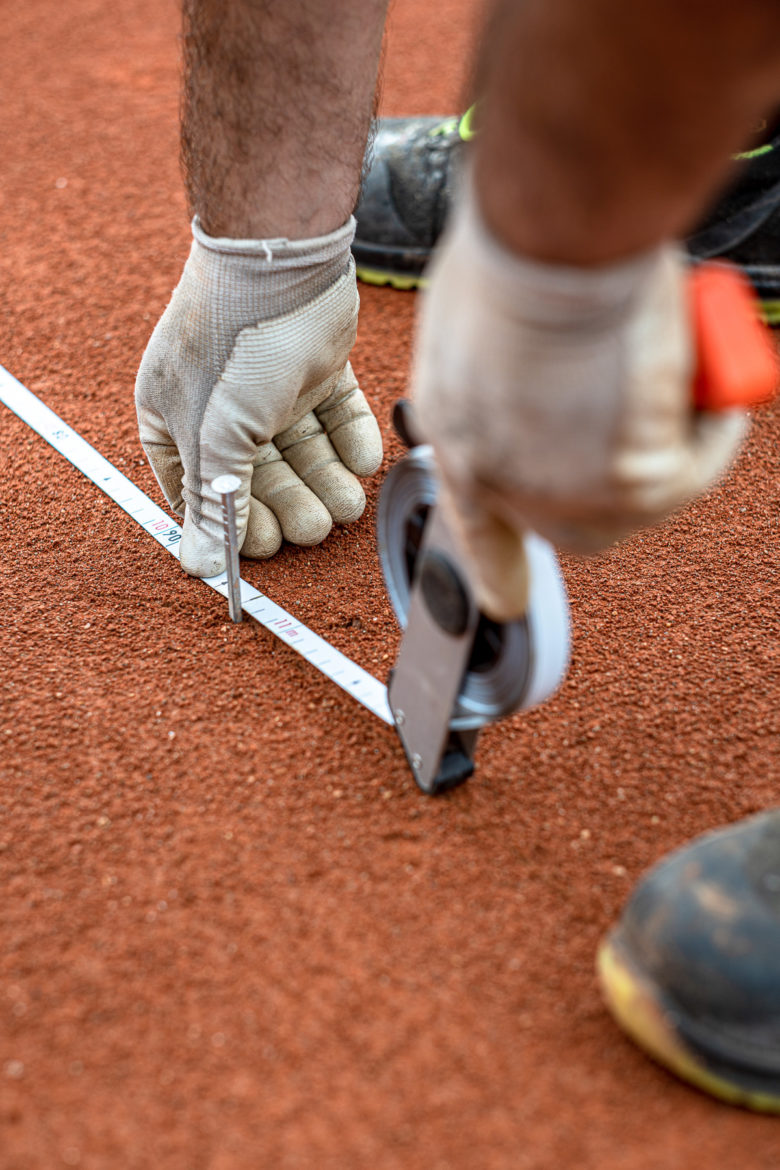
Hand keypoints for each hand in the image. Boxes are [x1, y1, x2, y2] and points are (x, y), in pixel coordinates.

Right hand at [135, 217, 382, 576]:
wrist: (285, 260)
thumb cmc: (233, 343)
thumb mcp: (218, 435)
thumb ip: (214, 502)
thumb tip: (198, 566)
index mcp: (177, 419)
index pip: (200, 490)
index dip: (232, 522)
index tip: (264, 548)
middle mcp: (220, 406)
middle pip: (258, 476)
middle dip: (290, 504)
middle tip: (316, 527)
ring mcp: (270, 385)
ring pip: (301, 451)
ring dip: (325, 481)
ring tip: (348, 504)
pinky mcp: (314, 366)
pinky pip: (334, 416)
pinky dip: (350, 440)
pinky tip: (363, 462)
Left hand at [411, 174, 745, 619]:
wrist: (554, 247)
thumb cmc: (513, 254)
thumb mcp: (479, 323)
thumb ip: (503, 371)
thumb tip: (547, 378)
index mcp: (457, 444)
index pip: (476, 533)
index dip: (496, 569)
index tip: (504, 602)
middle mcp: (507, 487)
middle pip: (573, 525)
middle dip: (611, 484)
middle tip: (640, 429)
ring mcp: (569, 495)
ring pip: (640, 493)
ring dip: (668, 442)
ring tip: (679, 372)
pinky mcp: (634, 486)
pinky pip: (694, 465)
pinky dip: (714, 429)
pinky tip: (716, 394)